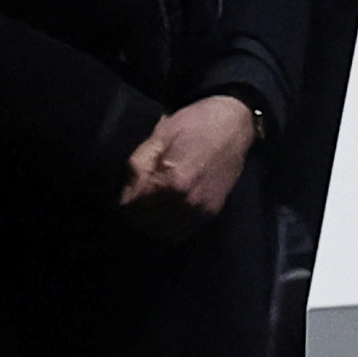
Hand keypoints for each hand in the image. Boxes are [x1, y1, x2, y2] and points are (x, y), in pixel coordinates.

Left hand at [121, 93, 258, 225]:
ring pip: (162, 233)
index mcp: (173, 180)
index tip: (124, 191)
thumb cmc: (196, 123)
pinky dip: (167, 228)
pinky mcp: (210, 214)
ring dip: (149, 224)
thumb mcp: (160, 135)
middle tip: (132, 199)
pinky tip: (163, 214)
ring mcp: (200, 211)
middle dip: (134, 212)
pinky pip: (181, 233)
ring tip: (146, 207)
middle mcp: (187, 202)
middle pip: (146, 223)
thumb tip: (126, 189)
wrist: (234, 125)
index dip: (123, 199)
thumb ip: (139, 163)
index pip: (134, 206)